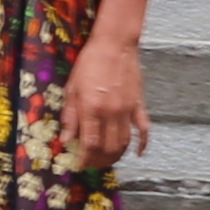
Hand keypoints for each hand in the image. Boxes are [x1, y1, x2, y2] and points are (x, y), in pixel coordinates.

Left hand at [63, 32, 151, 166]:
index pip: (89, 145)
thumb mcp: (72, 88)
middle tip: (91, 165)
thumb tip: (65, 140)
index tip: (79, 165)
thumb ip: (70, 116)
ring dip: (115, 156)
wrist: (114, 44)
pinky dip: (143, 143)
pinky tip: (138, 153)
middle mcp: (111, 113)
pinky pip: (144, 128)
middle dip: (98, 162)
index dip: (84, 160)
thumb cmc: (89, 63)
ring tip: (106, 160)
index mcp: (92, 109)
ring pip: (124, 143)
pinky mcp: (138, 104)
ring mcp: (127, 110)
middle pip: (108, 148)